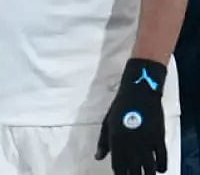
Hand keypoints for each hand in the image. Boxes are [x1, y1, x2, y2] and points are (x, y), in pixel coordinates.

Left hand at [97, 59, 167, 174]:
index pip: (118, 165)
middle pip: (133, 168)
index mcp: (116, 140)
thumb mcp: (107, 123)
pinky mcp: (159, 137)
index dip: (120, 173)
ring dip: (148, 173)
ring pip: (149, 166)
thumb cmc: (120, 108)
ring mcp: (146, 141)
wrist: (139, 93)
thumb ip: (102, 142)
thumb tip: (97, 158)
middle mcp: (131, 143)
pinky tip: (160, 170)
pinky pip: (162, 157)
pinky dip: (162, 166)